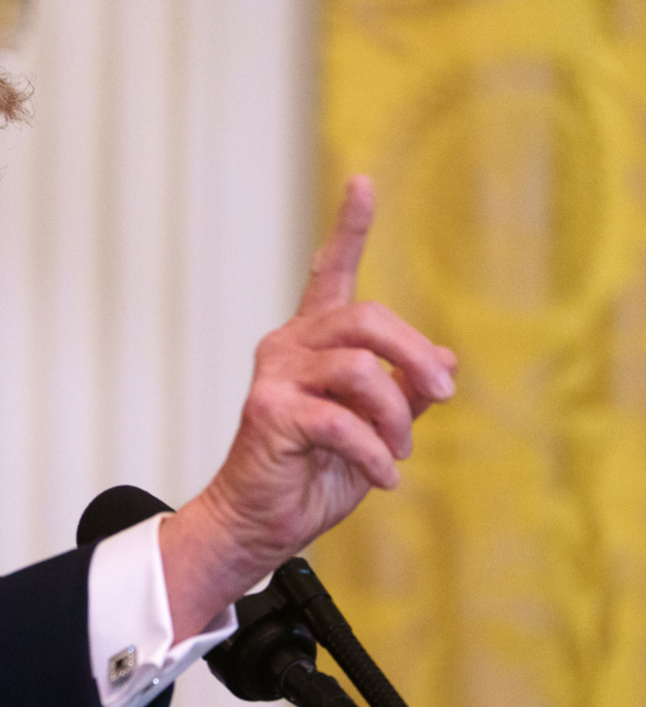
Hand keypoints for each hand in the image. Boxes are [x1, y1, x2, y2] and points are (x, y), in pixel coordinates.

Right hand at [160, 176, 456, 639]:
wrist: (260, 524)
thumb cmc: (311, 475)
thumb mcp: (374, 429)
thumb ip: (403, 392)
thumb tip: (446, 362)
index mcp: (311, 343)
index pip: (330, 273)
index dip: (349, 227)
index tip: (362, 183)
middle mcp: (288, 348)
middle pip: (365, 319)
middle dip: (414, 355)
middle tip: (441, 394)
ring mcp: (274, 378)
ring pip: (360, 368)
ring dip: (395, 417)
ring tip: (397, 453)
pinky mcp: (269, 413)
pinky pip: (342, 421)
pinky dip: (374, 453)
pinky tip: (382, 476)